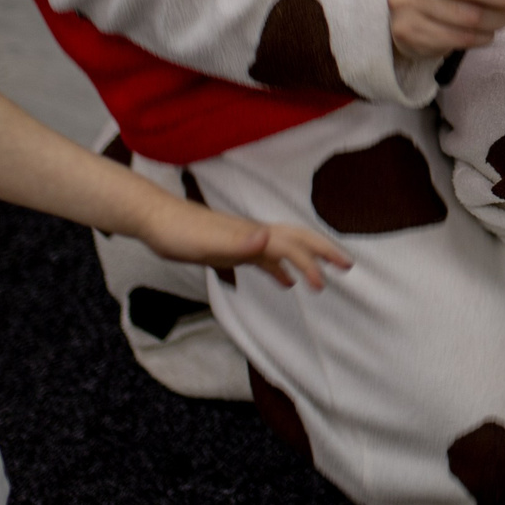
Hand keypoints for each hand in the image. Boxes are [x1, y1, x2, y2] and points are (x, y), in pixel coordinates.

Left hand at [136, 193, 350, 290]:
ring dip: (307, 261)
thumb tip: (270, 237)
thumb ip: (239, 241)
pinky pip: (267, 260)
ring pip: (286, 249)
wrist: (156, 221)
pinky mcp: (235, 249)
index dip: (311, 263)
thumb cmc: (179, 233)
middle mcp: (256, 235)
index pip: (292, 247)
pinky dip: (282, 270)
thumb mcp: (207, 242)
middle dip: (324, 252)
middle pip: (299, 240)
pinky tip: (286, 282)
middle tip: (347, 267)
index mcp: (255, 234)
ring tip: (323, 278)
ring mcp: (247, 241)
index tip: (324, 283)